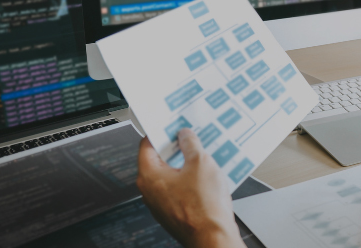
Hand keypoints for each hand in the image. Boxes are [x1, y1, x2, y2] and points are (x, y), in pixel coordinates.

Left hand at [137, 130, 245, 247]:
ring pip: (169, 175)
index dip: (160, 132)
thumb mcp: (200, 162)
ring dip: (183, 164)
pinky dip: (188, 180)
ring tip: (202, 155)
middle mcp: (150, 191)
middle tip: (189, 137)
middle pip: (158, 160)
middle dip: (175, 148)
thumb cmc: (204, 207)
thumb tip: (185, 135)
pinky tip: (205, 175)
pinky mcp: (173, 212)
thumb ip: (190, 144)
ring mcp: (161, 203)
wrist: (213, 237)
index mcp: (149, 175)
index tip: (171, 125)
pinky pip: (177, 189)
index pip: (147, 145)